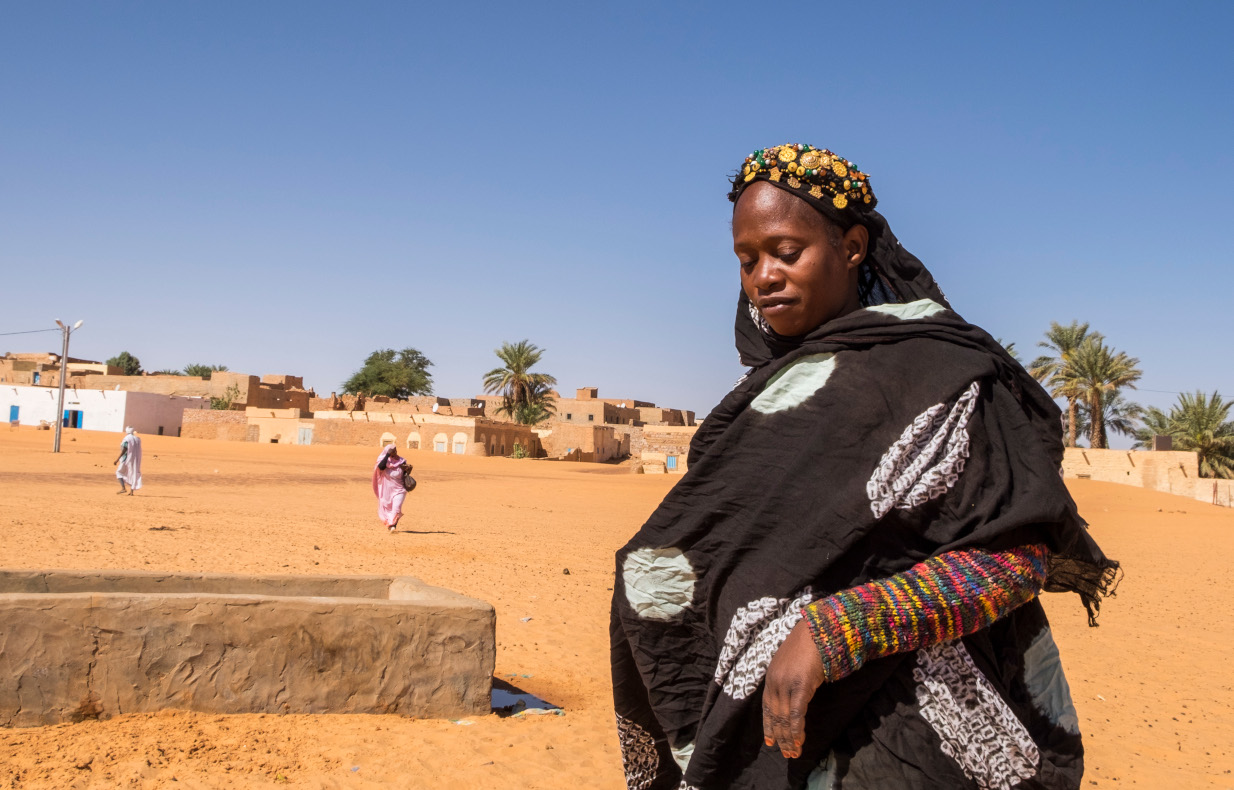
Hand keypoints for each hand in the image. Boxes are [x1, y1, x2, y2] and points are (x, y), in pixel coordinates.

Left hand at [762, 619, 825, 759]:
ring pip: (784, 717)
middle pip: (774, 715)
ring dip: (788, 738)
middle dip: (779, 736)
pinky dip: (796, 729)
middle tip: (784, 753)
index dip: (768, 725)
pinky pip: (796, 713)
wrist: (818, 628)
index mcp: (771, 676)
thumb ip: (791, 678)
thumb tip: (795, 694)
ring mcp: (786, 684)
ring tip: (792, 753)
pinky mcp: (800, 686)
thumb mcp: (794, 663)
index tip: (770, 741)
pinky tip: (799, 741)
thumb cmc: (810, 644)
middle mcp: (775, 681)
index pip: (766, 706)